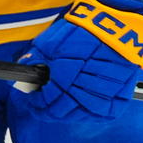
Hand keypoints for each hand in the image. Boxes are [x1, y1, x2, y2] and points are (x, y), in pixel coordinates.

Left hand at [13, 0, 142, 121]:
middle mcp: (83, 88)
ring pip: (79, 115)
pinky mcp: (119, 98)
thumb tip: (23, 74)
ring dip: (67, 112)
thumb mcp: (50, 41)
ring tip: (61, 105)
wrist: (116, 27)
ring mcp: (102, 96)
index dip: (36, 103)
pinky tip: (79, 107)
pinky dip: (86, 113)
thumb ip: (35, 59)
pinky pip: (99, 114)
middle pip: (61, 112)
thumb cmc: (82, 31)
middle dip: (48, 109)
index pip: (45, 102)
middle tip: (43, 105)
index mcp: (63, 75)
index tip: (33, 100)